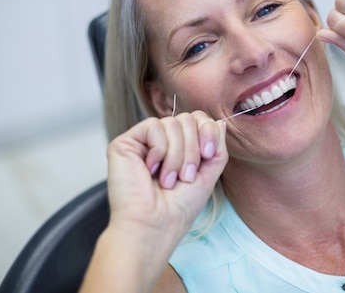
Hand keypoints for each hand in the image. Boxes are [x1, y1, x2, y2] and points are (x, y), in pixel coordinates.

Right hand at [105, 111, 227, 237]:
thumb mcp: (208, 173)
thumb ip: (216, 147)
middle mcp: (160, 141)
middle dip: (192, 148)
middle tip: (185, 176)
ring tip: (168, 179)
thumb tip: (220, 122)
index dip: (207, 131)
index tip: (207, 155)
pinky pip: (153, 126)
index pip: (197, 119)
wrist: (155, 225)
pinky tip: (151, 170)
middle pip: (187, 118)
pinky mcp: (125, 143)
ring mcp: (142, 141)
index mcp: (179, 147)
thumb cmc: (179, 207)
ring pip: (171, 122)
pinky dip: (159, 150)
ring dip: (177, 155)